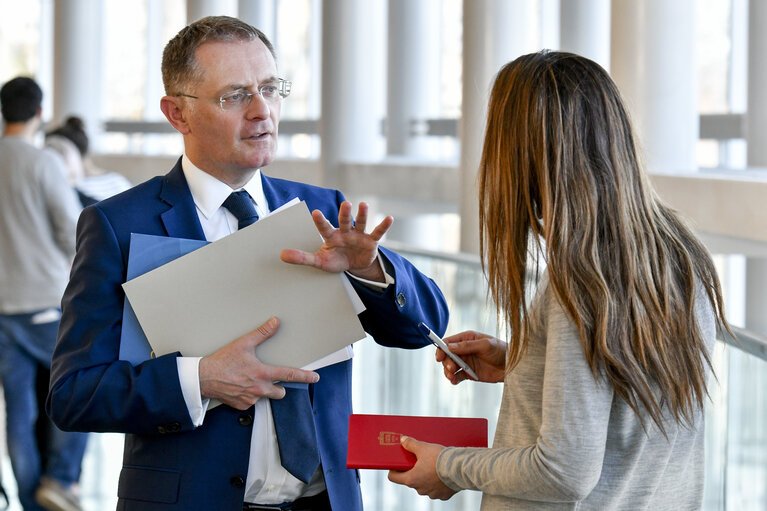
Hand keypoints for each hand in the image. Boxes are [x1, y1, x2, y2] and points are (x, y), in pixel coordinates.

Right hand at [198, 317, 319, 409]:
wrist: (204, 378)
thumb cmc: (222, 361)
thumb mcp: (243, 344)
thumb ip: (262, 333)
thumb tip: (275, 323)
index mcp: (262, 373)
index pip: (290, 375)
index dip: (305, 376)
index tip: (315, 377)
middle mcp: (259, 389)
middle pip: (281, 392)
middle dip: (279, 387)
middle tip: (269, 378)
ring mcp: (251, 399)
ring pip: (265, 397)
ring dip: (262, 391)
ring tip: (249, 381)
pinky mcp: (242, 406)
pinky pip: (252, 403)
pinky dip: (249, 396)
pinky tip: (240, 387)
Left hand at [280, 201, 392, 281]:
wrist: (354, 266)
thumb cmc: (335, 260)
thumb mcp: (319, 262)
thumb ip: (302, 257)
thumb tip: (281, 255)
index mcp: (332, 236)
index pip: (325, 228)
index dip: (321, 221)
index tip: (315, 212)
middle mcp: (345, 232)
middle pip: (344, 221)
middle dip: (344, 213)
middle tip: (345, 203)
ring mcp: (359, 235)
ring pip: (360, 223)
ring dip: (362, 214)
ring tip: (363, 204)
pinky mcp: (371, 241)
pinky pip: (378, 232)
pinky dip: (383, 226)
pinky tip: (389, 218)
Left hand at [388, 436, 456, 500]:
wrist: (460, 469)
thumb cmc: (440, 459)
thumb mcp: (423, 448)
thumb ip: (411, 444)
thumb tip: (403, 440)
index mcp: (411, 479)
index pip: (393, 477)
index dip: (394, 469)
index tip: (398, 463)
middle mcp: (420, 489)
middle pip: (411, 479)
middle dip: (413, 470)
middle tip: (418, 460)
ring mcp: (432, 494)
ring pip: (424, 484)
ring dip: (426, 477)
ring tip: (433, 465)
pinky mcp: (443, 495)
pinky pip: (437, 489)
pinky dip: (438, 482)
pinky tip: (443, 473)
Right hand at [438, 330, 506, 383]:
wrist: (514, 366)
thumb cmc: (501, 350)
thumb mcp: (485, 345)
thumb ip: (467, 346)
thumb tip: (450, 347)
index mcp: (467, 338)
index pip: (449, 342)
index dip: (441, 348)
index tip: (439, 356)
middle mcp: (464, 350)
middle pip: (447, 355)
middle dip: (446, 362)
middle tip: (451, 368)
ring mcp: (466, 362)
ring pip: (450, 366)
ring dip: (448, 372)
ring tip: (452, 377)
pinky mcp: (470, 373)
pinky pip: (457, 376)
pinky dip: (453, 379)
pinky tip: (454, 381)